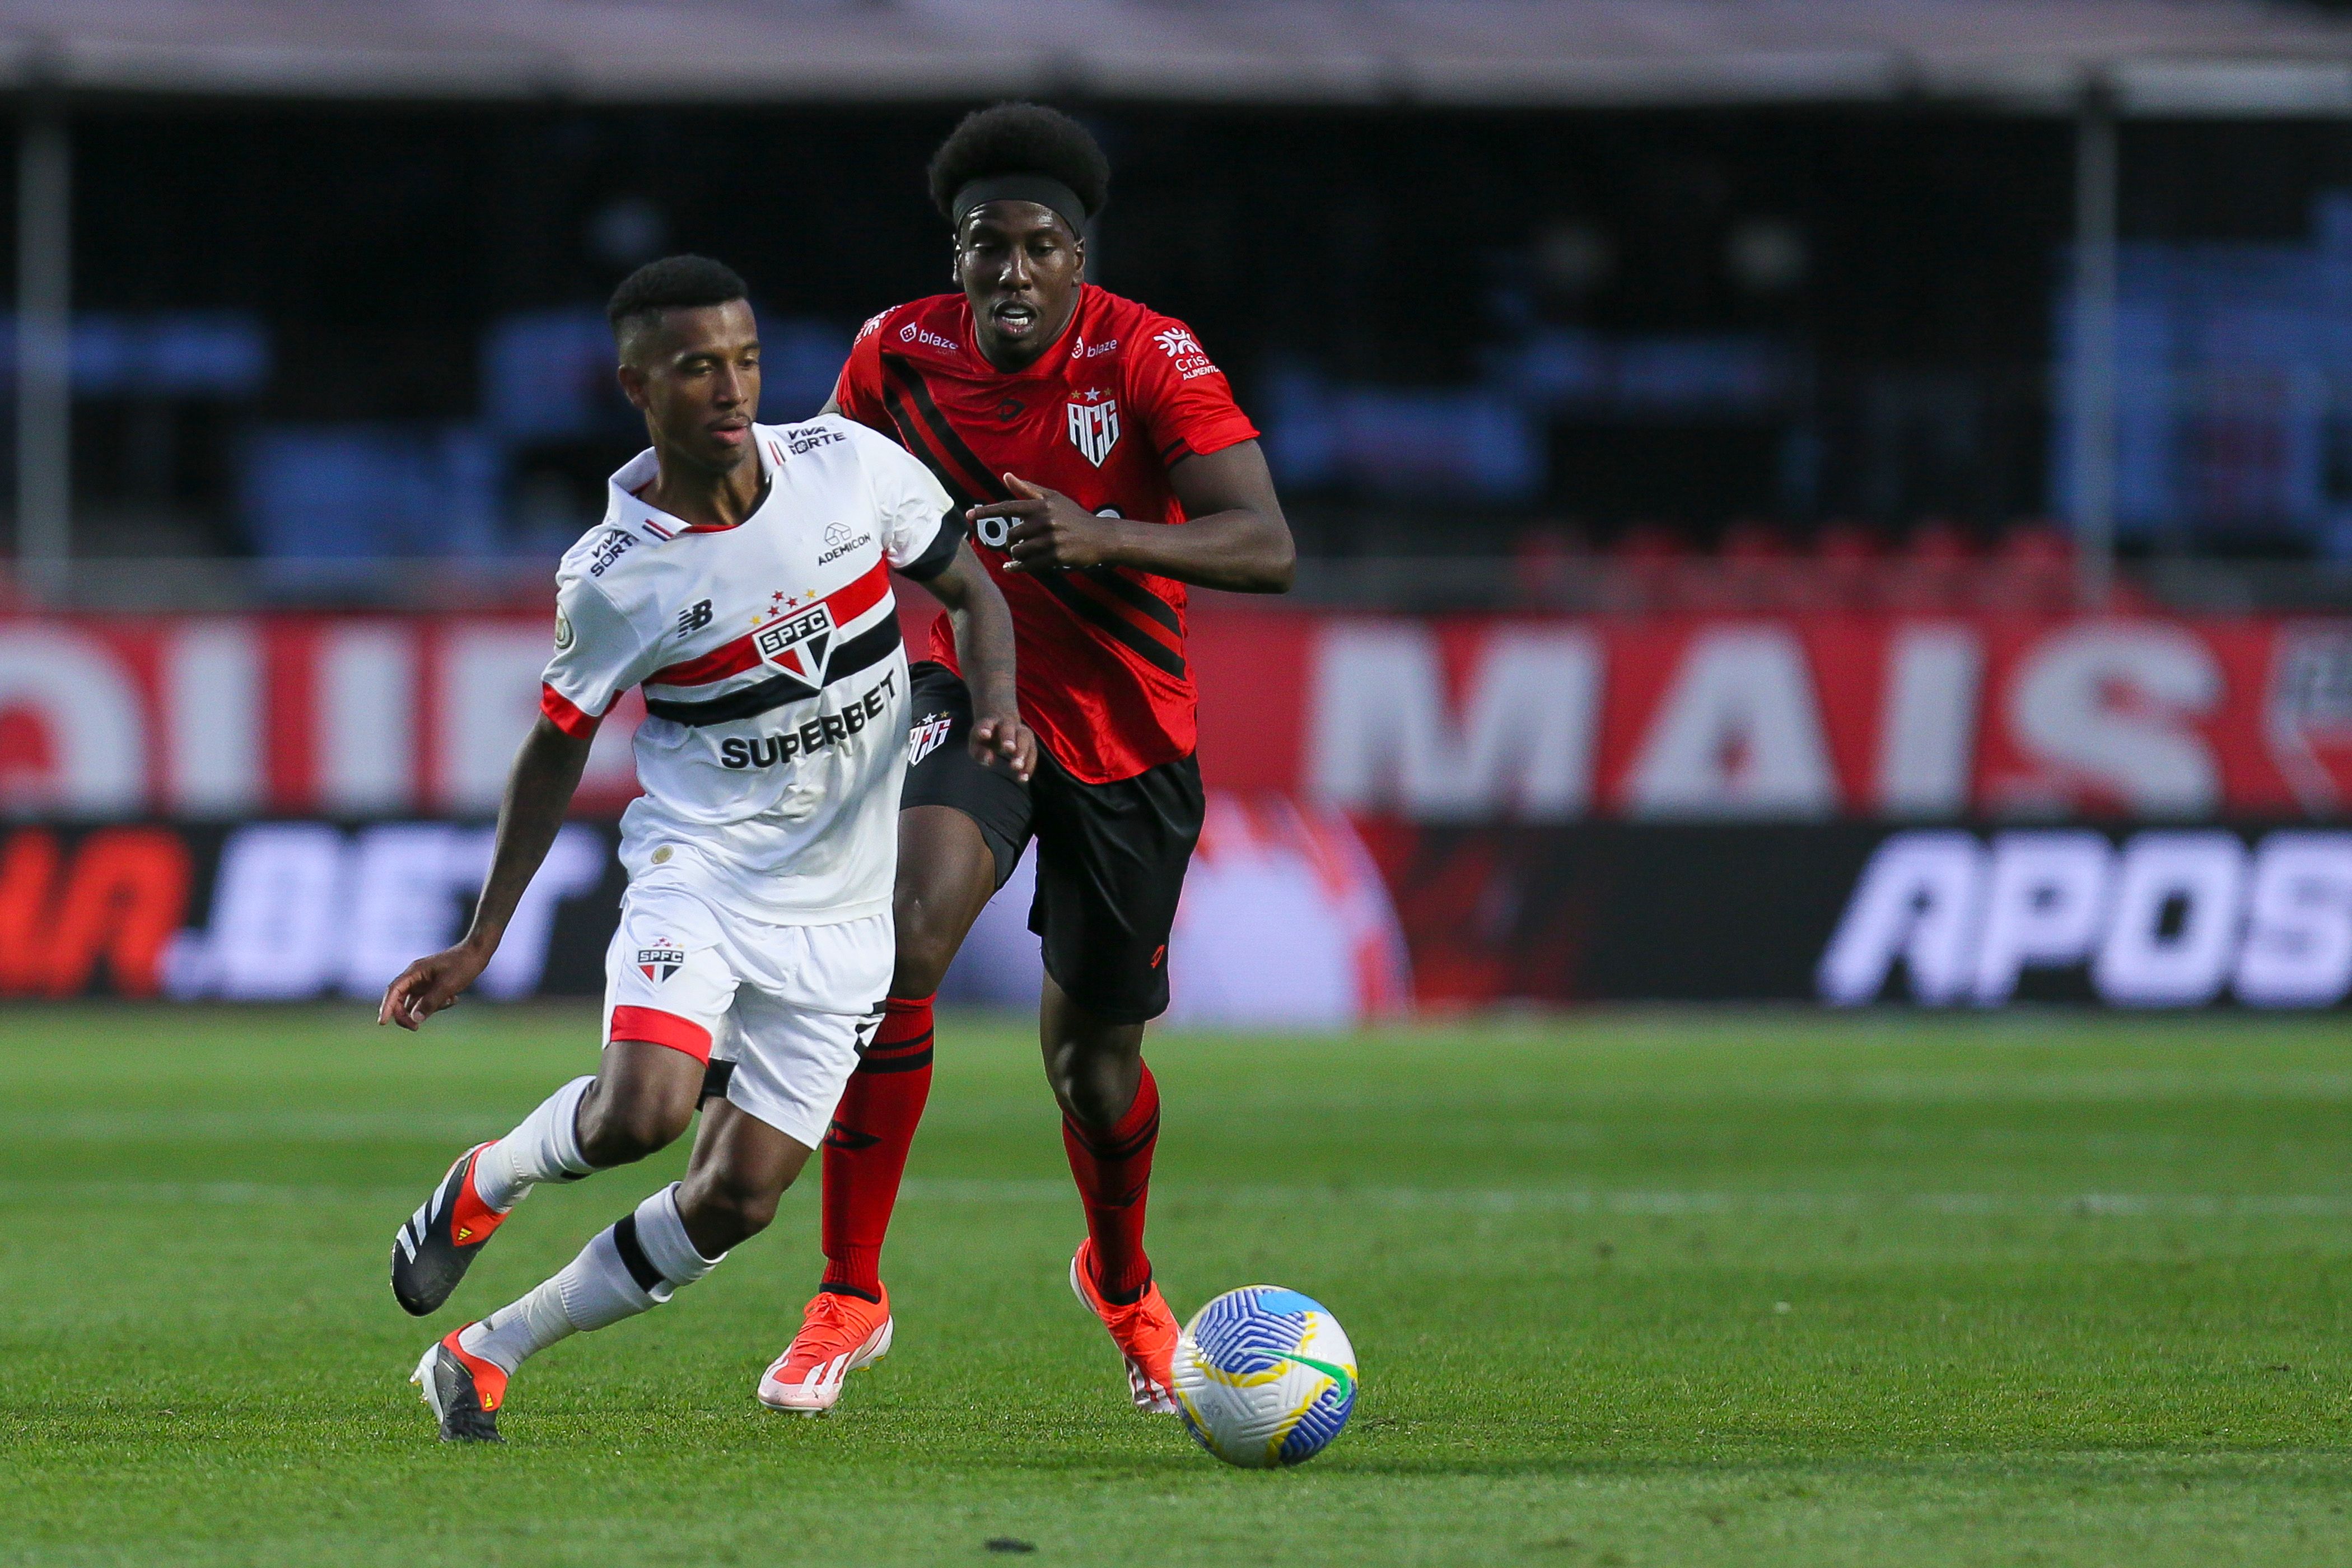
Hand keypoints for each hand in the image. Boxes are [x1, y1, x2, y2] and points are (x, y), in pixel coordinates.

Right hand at [379, 939, 493, 1030]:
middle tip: (415, 1028)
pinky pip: (427, 1002)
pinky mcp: (433, 986)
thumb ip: (430, 1003)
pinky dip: (437, 1005)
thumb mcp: (447, 985)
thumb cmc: (462, 966)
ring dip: (426, 1010)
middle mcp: (415, 977)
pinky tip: (453, 999)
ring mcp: (423, 982)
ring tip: (448, 1002)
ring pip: (414, 1003)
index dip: (386, 1007)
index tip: (382, 1022)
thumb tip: (415, 1020)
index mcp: (414, 973)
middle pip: (400, 1000)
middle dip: (405, 1015)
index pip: (393, 991)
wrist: (477, 953)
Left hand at [971, 706, 1037, 781]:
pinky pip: (1032, 751)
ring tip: (1018, 767)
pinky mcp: (1030, 741)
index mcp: (989, 722)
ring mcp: (1020, 730)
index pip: (986, 723)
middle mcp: (1006, 724)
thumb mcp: (976, 745)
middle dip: (1009, 738)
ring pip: (1024, 737)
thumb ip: (979, 752)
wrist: (1001, 725)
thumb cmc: (985, 739)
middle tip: (1009, 749)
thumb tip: (990, 760)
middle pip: (1008, 728)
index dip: (985, 728)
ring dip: (1022, 751)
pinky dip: (1029, 764)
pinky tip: (1023, 777)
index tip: (985, 734)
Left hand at [975, 474, 1126, 573]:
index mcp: (1042, 506)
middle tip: (1019, 542)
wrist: (1102, 538)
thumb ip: (1029, 489)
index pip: (1007, 507)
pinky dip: (1016, 567)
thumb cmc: (1076, 517)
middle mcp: (1044, 522)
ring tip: (1026, 552)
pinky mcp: (1055, 558)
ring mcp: (1050, 541)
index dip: (986, 512)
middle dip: (1011, 540)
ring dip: (1017, 554)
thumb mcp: (1054, 499)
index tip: (968, 515)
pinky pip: (1027, 565)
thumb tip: (1006, 476)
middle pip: (1011, 534)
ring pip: (1018, 550)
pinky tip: (1011, 568)